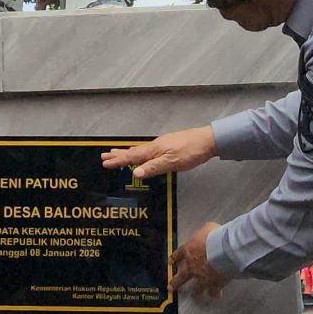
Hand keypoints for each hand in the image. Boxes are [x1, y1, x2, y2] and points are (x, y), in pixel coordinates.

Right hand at [102, 127, 217, 180]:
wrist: (208, 141)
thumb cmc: (191, 151)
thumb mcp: (172, 162)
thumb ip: (154, 167)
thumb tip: (136, 172)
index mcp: (154, 150)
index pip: (132, 156)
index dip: (119, 160)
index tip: (105, 162)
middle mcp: (156, 146)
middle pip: (133, 151)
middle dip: (118, 155)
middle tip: (104, 156)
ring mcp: (162, 145)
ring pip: (140, 150)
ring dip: (127, 153)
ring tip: (116, 153)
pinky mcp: (169, 146)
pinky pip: (148, 150)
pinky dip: (139, 153)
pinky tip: (141, 154)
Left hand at [168, 221, 229, 302]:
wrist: (225, 249)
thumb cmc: (216, 236)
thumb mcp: (208, 228)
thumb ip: (205, 233)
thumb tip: (209, 231)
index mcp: (189, 250)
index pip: (178, 255)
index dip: (174, 259)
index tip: (170, 262)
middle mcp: (192, 266)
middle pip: (180, 277)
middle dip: (175, 283)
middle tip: (171, 287)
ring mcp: (202, 277)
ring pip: (195, 288)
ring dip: (195, 292)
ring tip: (194, 296)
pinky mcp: (214, 284)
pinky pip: (213, 292)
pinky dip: (215, 293)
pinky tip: (216, 295)